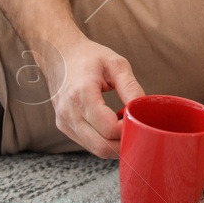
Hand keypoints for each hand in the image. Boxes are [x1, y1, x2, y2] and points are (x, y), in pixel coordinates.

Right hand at [39, 36, 146, 158]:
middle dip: (124, 144)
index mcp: (82, 95)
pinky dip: (104, 141)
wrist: (59, 54)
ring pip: (95, 149)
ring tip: (126, 126)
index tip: (140, 120)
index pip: (109, 129)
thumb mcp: (115, 64)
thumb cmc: (88, 56)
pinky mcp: (63, 126)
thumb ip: (131, 87)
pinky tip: (112, 126)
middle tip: (139, 130)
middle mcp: (69, 112)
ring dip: (115, 145)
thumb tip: (144, 110)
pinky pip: (88, 143)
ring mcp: (64, 122)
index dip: (129, 130)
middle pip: (102, 146)